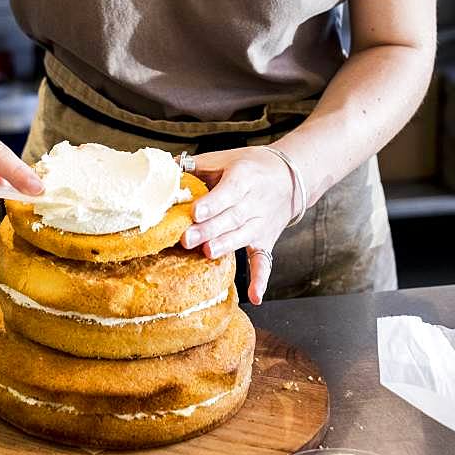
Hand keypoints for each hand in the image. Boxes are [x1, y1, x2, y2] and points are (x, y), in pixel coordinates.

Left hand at [180, 146, 294, 304]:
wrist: (290, 177)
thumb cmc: (249, 166)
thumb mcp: (224, 158)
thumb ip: (196, 165)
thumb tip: (164, 168)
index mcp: (243, 177)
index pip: (228, 192)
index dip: (212, 203)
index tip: (195, 213)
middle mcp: (255, 202)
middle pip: (231, 218)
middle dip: (209, 230)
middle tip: (187, 239)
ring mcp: (261, 224)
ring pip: (242, 237)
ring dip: (225, 246)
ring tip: (207, 254)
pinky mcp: (265, 241)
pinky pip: (264, 261)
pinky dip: (261, 279)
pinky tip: (255, 296)